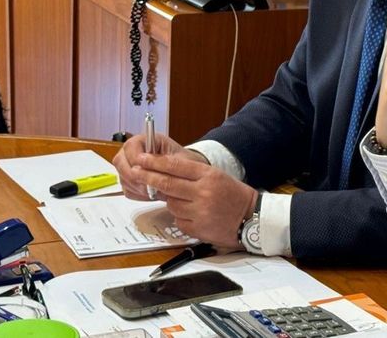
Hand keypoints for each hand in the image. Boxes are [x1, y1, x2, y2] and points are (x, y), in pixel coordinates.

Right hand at [112, 133, 191, 199]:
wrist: (187, 174)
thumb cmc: (184, 163)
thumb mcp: (179, 159)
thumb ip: (163, 162)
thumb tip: (148, 167)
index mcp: (145, 140)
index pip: (130, 147)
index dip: (135, 159)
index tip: (146, 170)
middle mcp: (133, 152)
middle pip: (120, 162)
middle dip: (134, 176)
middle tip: (149, 185)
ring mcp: (129, 166)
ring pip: (123, 177)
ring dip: (138, 187)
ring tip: (154, 191)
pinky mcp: (130, 180)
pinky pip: (127, 189)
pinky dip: (138, 194)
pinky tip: (151, 194)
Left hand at [136, 152, 256, 248]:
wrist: (251, 218)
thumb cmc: (232, 195)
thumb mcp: (216, 176)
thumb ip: (191, 174)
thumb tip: (162, 170)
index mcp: (208, 175)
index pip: (176, 166)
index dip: (155, 162)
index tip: (141, 158)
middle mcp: (203, 192)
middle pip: (167, 183)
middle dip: (148, 177)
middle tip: (135, 171)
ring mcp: (199, 212)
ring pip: (171, 204)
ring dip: (172, 201)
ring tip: (187, 201)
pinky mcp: (197, 229)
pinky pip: (178, 220)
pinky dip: (181, 217)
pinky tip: (194, 215)